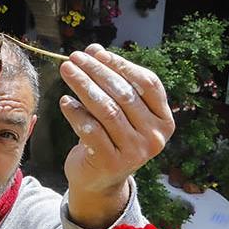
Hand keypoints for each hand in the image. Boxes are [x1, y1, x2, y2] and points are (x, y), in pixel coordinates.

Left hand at [57, 44, 174, 228]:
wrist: (100, 179)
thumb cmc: (110, 136)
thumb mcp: (118, 110)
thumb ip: (111, 81)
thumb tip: (95, 49)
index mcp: (164, 120)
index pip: (148, 83)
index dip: (122, 64)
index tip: (97, 52)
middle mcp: (155, 137)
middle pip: (124, 94)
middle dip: (96, 71)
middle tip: (74, 57)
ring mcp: (135, 152)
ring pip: (106, 110)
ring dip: (83, 86)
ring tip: (66, 71)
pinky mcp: (110, 162)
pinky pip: (90, 130)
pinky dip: (75, 113)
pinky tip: (64, 101)